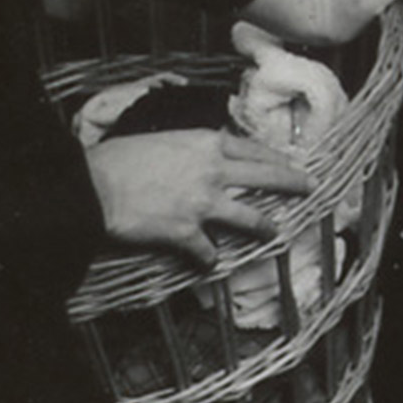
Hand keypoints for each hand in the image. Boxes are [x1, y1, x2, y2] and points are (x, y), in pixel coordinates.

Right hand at [85, 130, 313, 267]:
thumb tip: (195, 160)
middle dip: (293, 183)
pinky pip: (208, 251)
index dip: (276, 157)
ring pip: (249, 218)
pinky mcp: (187, 233)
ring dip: (265, 227)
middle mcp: (213, 171)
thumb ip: (187, 151)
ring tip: (276, 233)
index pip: (253, 149)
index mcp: (206, 144)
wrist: (92, 188)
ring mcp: (203, 204)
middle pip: (266, 176)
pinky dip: (208, 258)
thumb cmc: (117, 159)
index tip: (290, 161)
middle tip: (310, 187)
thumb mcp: (161, 140)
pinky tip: (208, 263)